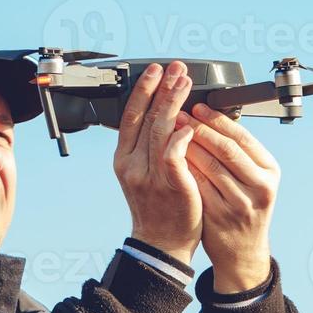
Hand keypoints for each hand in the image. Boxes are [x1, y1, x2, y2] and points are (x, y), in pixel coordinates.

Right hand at [113, 61, 200, 264]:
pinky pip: (172, 155)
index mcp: (123, 159)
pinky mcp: (170, 186)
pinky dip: (180, 138)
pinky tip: (189, 125)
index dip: (143, 90)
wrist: (162, 243)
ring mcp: (149, 176)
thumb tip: (164, 116)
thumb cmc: (158, 208)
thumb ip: (148, 148)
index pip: (130, 116)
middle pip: (145, 117)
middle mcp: (132, 165)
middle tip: (176, 69)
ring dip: (173, 104)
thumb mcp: (143, 174)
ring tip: (185, 84)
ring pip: (159, 131)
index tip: (156, 71)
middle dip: (162, 89)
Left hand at [181, 102, 278, 292]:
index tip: (198, 107)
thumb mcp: (254, 179)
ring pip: (209, 167)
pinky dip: (184, 169)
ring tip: (172, 132)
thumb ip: (240, 154)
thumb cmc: (244, 207)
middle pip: (226, 149)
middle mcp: (259, 187)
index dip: (217, 119)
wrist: (242, 251)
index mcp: (270, 171)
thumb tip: (212, 118)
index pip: (243, 137)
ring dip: (187, 146)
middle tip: (180, 114)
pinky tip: (171, 157)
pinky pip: (197, 186)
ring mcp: (240, 204)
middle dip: (200, 129)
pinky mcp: (219, 217)